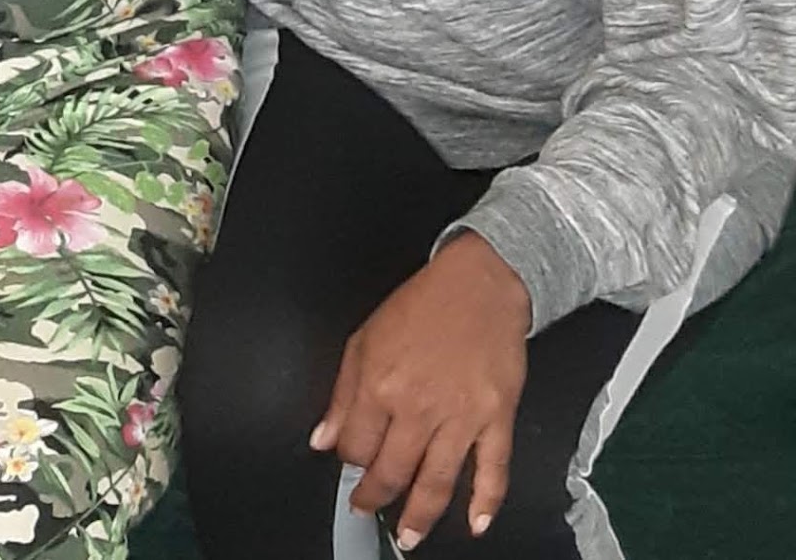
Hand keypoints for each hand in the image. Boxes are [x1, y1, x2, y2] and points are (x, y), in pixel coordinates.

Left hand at [311, 231, 530, 549]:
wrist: (480, 285)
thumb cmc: (422, 307)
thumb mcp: (364, 339)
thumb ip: (342, 394)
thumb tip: (323, 437)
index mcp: (380, 385)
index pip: (355, 445)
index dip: (348, 461)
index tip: (349, 467)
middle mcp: (418, 407)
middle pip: (392, 470)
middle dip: (375, 498)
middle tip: (367, 511)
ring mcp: (461, 417)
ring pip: (437, 481)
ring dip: (420, 516)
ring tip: (408, 537)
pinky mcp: (497, 418)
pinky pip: (492, 469)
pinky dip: (485, 501)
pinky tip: (474, 524)